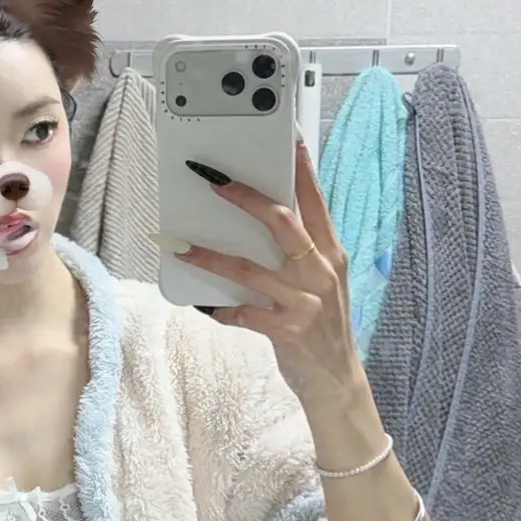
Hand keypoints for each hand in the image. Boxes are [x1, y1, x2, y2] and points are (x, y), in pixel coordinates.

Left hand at [178, 139, 363, 411]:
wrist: (337, 382)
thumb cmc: (323, 326)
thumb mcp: (321, 283)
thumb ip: (300, 253)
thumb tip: (261, 219)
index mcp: (330, 253)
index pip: (316, 202)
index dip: (302, 169)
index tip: (288, 137)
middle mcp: (321, 271)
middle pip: (282, 222)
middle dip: (247, 198)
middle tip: (215, 181)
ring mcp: (306, 301)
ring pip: (251, 268)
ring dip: (213, 256)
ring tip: (183, 247)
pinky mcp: (288, 331)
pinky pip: (244, 313)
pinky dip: (222, 309)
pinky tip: (206, 307)